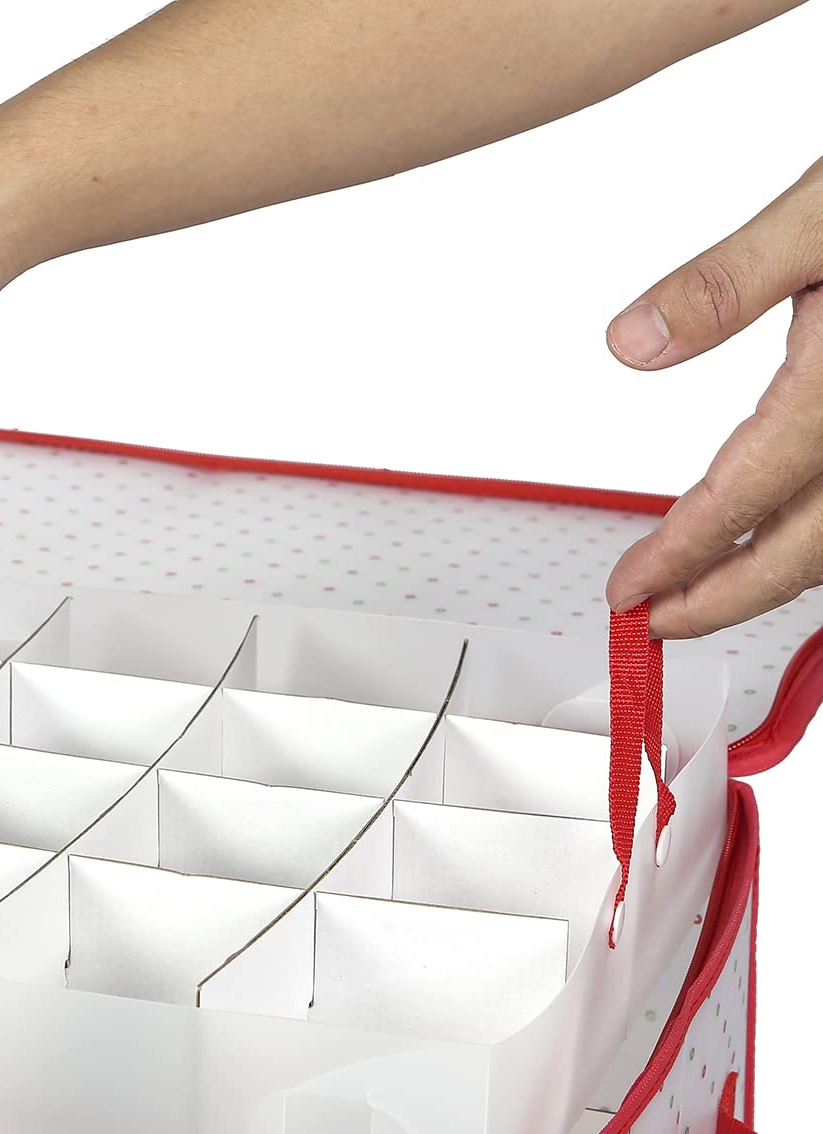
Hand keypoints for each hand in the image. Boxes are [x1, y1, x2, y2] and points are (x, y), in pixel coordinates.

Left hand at [605, 156, 822, 637]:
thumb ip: (725, 283)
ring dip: (777, 577)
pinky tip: (789, 537)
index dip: (679, 557)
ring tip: (709, 590)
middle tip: (657, 620)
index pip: (741, 500)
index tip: (631, 592)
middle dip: (721, 599)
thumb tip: (632, 341)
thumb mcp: (819, 213)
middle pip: (801, 555)